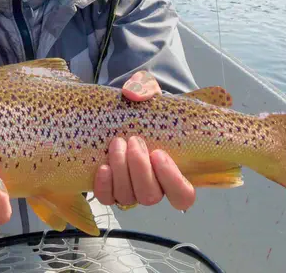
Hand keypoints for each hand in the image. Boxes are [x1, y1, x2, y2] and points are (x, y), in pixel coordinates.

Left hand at [93, 71, 195, 211]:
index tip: (159, 153)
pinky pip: (107, 198)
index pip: (183, 195)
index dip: (173, 180)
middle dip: (140, 169)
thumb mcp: (147, 92)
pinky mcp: (110, 189)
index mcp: (173, 171)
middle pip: (151, 196)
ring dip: (121, 171)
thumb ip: (145, 88)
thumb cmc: (142, 108)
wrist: (118, 113)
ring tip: (117, 142)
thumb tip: (133, 93)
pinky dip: (104, 185)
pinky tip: (102, 167)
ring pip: (128, 197)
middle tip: (133, 140)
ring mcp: (131, 190)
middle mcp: (153, 186)